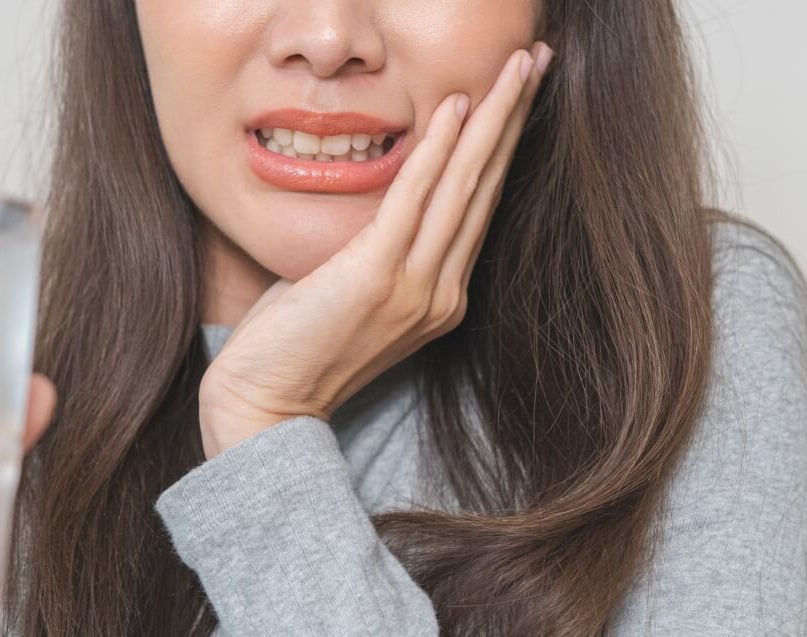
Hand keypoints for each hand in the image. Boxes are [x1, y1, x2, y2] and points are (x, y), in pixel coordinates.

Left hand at [198, 40, 553, 456]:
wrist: (265, 407)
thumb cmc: (294, 348)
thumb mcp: (346, 288)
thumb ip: (371, 247)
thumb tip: (376, 201)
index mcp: (438, 298)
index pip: (478, 205)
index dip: (502, 145)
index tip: (521, 94)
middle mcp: (439, 294)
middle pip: (486, 187)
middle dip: (515, 117)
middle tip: (541, 58)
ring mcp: (415, 290)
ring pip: (465, 186)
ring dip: (494, 119)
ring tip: (520, 66)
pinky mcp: (378, 279)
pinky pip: (417, 200)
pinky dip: (438, 150)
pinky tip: (457, 106)